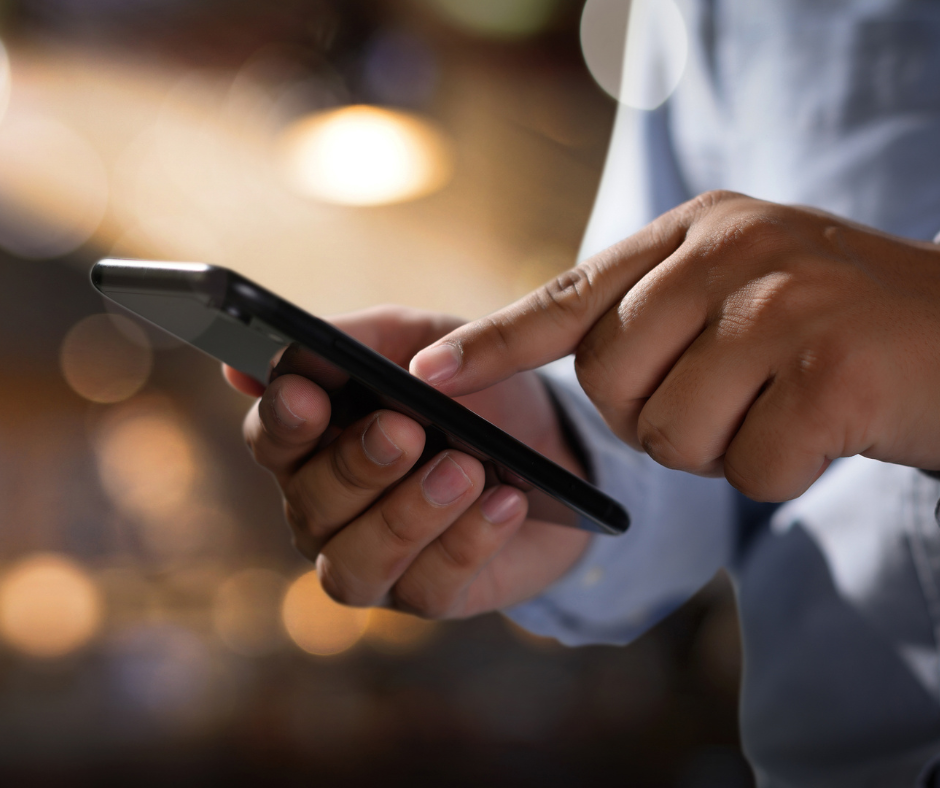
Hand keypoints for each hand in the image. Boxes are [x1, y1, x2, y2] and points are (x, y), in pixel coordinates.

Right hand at [224, 306, 589, 617]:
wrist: (551, 442)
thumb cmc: (469, 387)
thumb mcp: (421, 341)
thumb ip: (350, 343)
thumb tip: (244, 371)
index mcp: (314, 441)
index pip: (269, 438)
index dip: (283, 421)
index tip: (310, 397)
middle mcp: (327, 509)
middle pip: (312, 503)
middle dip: (358, 466)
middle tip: (406, 430)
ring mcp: (373, 560)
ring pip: (355, 563)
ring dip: (408, 515)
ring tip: (466, 470)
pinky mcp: (427, 595)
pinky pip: (429, 586)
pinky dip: (470, 542)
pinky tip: (507, 502)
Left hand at [410, 191, 939, 501]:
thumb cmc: (834, 326)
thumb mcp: (738, 289)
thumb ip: (653, 311)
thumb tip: (566, 360)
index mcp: (696, 229)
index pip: (570, 295)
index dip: (495, 343)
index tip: (428, 377)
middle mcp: (731, 250)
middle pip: (609, 382)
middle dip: (656, 416)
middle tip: (730, 394)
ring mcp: (784, 305)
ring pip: (670, 434)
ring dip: (719, 446)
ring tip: (779, 404)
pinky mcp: (833, 372)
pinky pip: (748, 468)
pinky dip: (780, 470)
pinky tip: (825, 428)